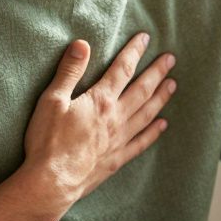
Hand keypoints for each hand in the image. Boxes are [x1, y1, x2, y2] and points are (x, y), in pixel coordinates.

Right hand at [19, 33, 176, 220]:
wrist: (52, 182)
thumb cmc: (47, 142)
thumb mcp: (51, 100)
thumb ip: (69, 72)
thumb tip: (82, 44)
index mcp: (100, 101)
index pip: (122, 69)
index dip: (134, 52)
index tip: (146, 38)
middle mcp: (116, 118)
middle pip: (142, 89)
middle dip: (157, 72)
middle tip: (171, 59)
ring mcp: (120, 139)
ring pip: (147, 113)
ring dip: (161, 98)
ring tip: (173, 85)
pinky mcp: (118, 158)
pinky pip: (142, 142)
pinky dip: (154, 132)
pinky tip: (163, 125)